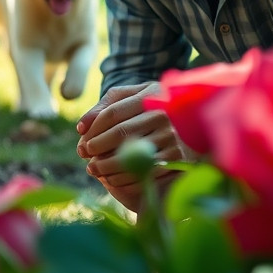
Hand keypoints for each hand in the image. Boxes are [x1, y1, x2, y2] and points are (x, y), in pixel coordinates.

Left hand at [75, 83, 190, 213]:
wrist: (191, 124)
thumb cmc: (151, 108)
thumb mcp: (132, 97)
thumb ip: (105, 106)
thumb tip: (81, 127)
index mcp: (150, 95)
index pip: (112, 113)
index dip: (93, 128)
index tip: (81, 138)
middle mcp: (163, 114)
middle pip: (120, 133)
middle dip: (96, 146)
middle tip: (83, 154)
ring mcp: (171, 136)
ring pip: (130, 154)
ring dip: (106, 165)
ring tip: (93, 169)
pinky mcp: (177, 157)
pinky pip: (143, 171)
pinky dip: (123, 178)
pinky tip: (111, 178)